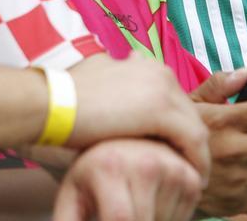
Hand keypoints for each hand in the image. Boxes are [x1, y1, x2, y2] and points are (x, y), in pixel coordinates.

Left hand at [53, 139, 201, 220]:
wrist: (119, 136)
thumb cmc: (92, 174)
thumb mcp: (72, 196)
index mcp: (111, 167)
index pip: (121, 219)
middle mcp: (145, 163)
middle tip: (119, 212)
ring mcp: (171, 167)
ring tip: (135, 204)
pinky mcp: (190, 173)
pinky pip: (184, 214)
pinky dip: (169, 216)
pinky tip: (153, 200)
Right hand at [68, 54, 210, 179]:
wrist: (49, 103)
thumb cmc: (64, 101)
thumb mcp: (96, 83)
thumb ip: (114, 83)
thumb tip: (115, 87)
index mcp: (145, 65)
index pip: (174, 101)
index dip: (176, 129)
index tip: (173, 152)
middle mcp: (159, 71)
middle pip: (188, 113)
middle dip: (190, 143)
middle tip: (189, 169)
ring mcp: (162, 88)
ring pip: (196, 127)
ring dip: (197, 155)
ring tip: (193, 180)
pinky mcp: (161, 110)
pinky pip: (193, 141)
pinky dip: (196, 162)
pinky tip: (192, 181)